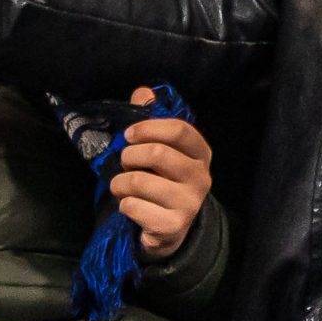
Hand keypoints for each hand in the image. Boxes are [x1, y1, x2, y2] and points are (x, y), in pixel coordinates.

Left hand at [111, 87, 211, 257]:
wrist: (169, 228)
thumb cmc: (161, 181)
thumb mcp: (160, 149)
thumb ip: (151, 118)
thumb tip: (142, 92)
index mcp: (200, 153)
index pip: (180, 130)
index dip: (149, 128)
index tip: (129, 134)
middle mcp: (201, 177)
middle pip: (157, 153)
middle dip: (129, 157)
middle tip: (125, 164)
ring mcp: (189, 204)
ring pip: (140, 182)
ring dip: (120, 183)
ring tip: (122, 187)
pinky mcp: (173, 227)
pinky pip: (134, 207)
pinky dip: (124, 205)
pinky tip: (130, 206)